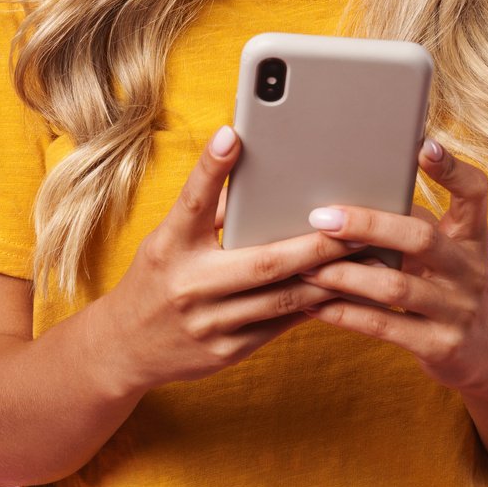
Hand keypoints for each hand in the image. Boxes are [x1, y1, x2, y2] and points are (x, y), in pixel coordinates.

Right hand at [88, 124, 361, 395]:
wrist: (124, 347)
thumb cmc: (157, 278)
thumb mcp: (168, 240)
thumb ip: (208, 212)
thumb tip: (258, 176)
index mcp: (169, 245)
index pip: (192, 201)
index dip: (211, 167)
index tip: (232, 134)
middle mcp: (187, 284)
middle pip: (262, 262)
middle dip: (315, 246)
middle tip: (354, 227)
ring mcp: (208, 323)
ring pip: (281, 299)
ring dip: (327, 279)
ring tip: (363, 260)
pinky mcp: (225, 353)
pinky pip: (278, 326)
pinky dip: (310, 306)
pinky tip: (338, 291)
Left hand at [295, 137, 487, 397]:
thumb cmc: (452, 287)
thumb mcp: (449, 253)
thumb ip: (412, 227)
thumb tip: (347, 198)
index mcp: (471, 237)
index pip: (474, 192)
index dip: (452, 169)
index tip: (424, 146)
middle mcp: (469, 270)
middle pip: (420, 238)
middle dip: (367, 224)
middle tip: (322, 217)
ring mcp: (458, 310)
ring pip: (395, 288)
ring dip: (343, 275)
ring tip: (305, 265)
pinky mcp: (440, 346)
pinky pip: (385, 327)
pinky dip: (344, 314)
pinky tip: (313, 304)